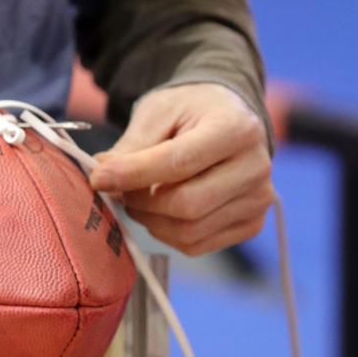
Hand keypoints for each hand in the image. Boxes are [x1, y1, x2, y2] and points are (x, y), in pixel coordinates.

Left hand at [90, 83, 272, 255]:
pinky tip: (159, 211)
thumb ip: (131, 146)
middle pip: (186, 204)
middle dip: (140, 201)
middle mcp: (256, 167)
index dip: (133, 174)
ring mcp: (259, 200)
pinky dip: (166, 233)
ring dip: (149, 220)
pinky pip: (197, 245)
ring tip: (138, 196)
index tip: (98, 178)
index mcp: (235, 129)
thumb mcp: (157, 113)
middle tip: (118, 189)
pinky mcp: (251, 224)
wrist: (226, 117)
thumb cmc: (189, 112)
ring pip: (189, 231)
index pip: (178, 162)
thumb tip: (101, 178)